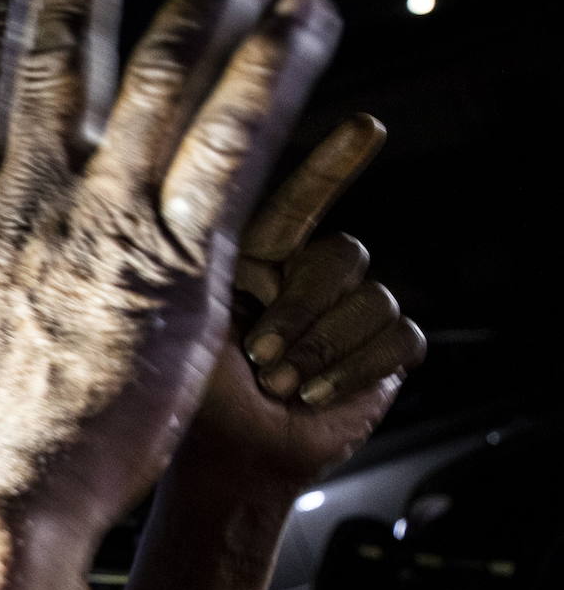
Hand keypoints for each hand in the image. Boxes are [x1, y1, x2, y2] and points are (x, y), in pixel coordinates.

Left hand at [179, 114, 426, 490]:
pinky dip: (355, 372)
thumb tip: (212, 199)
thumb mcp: (188, 319)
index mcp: (257, 259)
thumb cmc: (195, 396)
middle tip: (259, 357)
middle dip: (301, 313)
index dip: (334, 163)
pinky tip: (315, 395)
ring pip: (373, 297)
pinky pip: (400, 337)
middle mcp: (307, 275)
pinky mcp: (385, 351)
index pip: (299, 201)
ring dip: (322, 350)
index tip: (367, 127)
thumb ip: (207, 263)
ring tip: (280, 384)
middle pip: (342, 254)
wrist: (229, 462)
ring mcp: (349, 311)